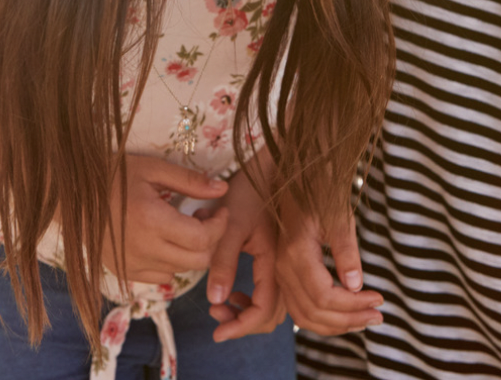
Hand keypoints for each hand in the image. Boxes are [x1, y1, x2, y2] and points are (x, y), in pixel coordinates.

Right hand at [105, 155, 227, 286]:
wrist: (71, 195)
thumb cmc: (112, 174)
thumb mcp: (152, 169)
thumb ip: (189, 181)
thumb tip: (222, 190)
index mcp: (152, 220)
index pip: (202, 239)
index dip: (219, 227)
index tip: (219, 211)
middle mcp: (143, 249)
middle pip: (197, 261)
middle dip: (210, 241)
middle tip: (202, 218)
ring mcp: (133, 265)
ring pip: (182, 271)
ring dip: (192, 252)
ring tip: (183, 227)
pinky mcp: (124, 272)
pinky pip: (162, 277)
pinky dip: (172, 263)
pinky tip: (165, 241)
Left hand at [205, 167, 285, 341]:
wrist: (269, 167)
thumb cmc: (248, 190)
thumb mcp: (231, 224)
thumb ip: (223, 261)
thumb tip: (216, 299)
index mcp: (276, 261)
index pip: (263, 310)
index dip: (241, 327)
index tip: (217, 333)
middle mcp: (285, 267)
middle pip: (271, 315)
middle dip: (243, 324)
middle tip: (216, 317)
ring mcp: (284, 264)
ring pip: (273, 307)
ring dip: (248, 315)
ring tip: (221, 307)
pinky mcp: (279, 260)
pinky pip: (272, 293)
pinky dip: (254, 302)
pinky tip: (235, 294)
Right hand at [276, 205, 382, 335]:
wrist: (299, 181)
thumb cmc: (321, 194)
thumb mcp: (339, 218)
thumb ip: (347, 253)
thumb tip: (356, 287)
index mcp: (296, 253)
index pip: (324, 296)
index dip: (353, 305)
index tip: (379, 299)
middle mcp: (283, 267)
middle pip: (314, 311)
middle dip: (348, 319)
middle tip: (377, 315)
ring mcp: (280, 273)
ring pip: (304, 316)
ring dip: (336, 325)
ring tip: (364, 320)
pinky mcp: (284, 276)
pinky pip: (299, 309)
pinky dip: (322, 319)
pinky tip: (344, 316)